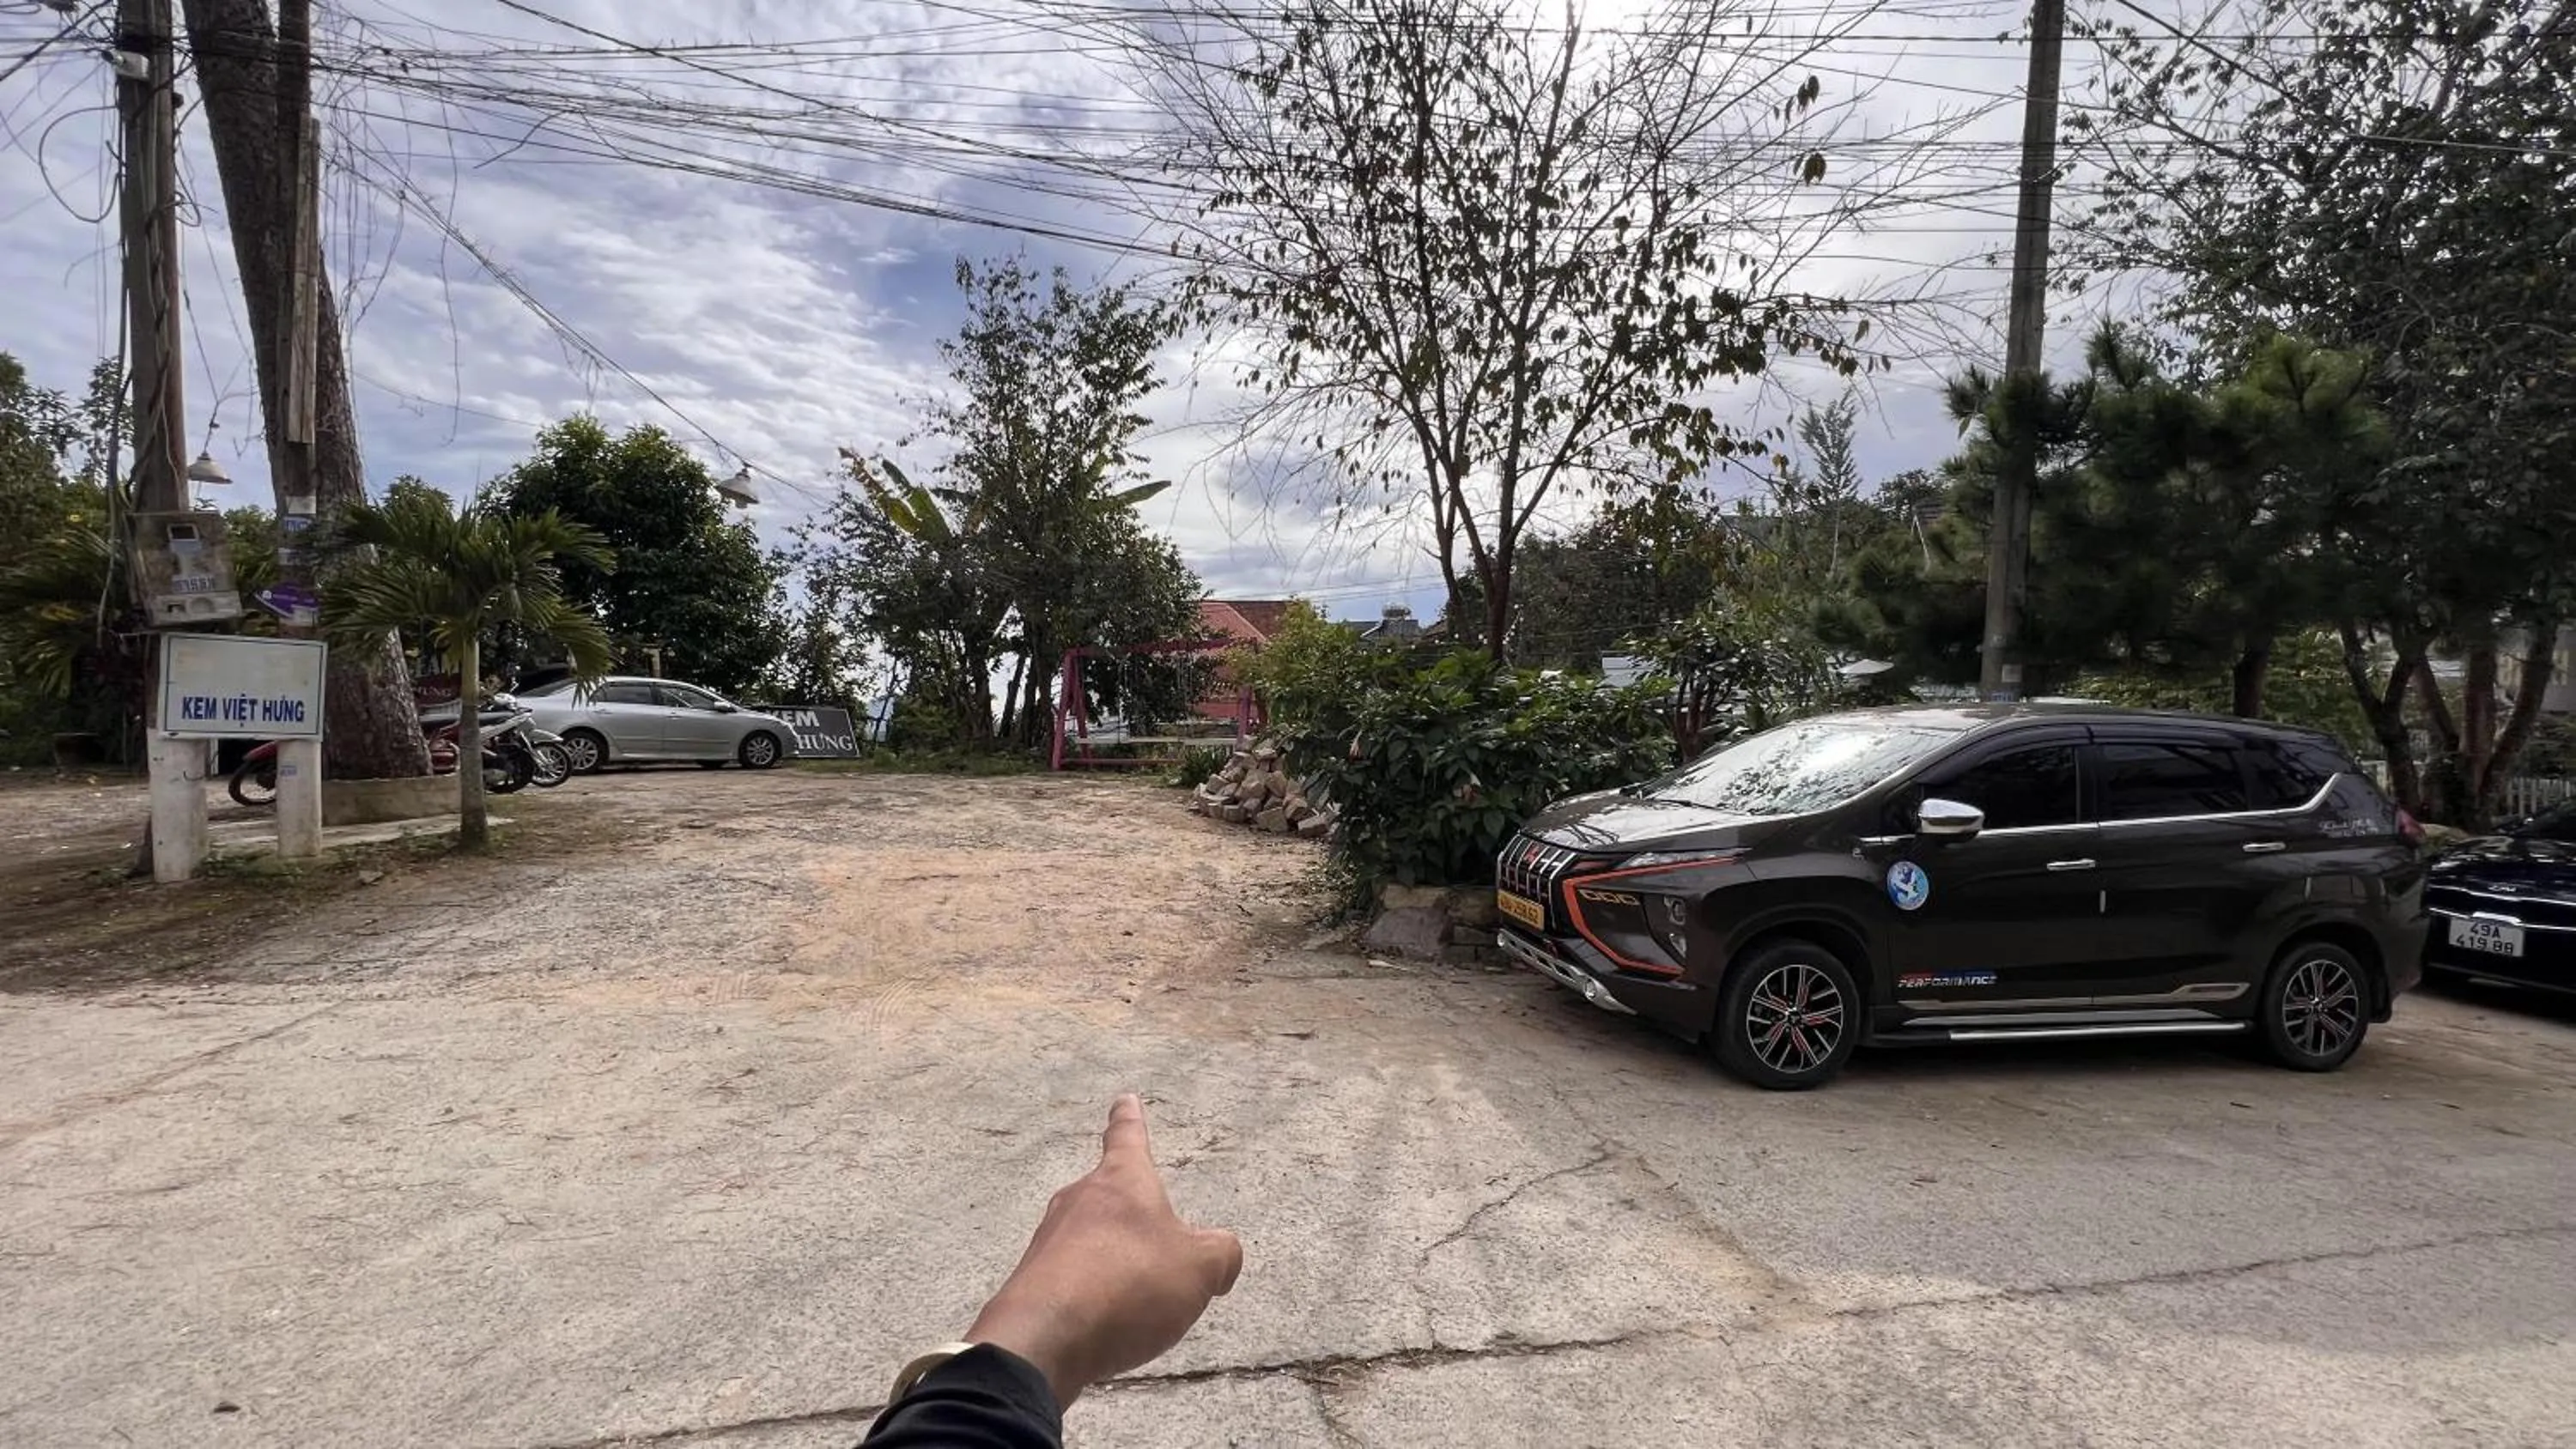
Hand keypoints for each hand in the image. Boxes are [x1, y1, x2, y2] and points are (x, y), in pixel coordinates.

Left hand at [965, 1094, 1243, 1406]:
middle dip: (1131, 1214)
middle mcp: (1079, 1201)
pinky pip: (1073, 1280)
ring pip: (1090, 1240)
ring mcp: (1049, 1241)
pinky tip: (1107, 1326)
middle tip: (1155, 1242)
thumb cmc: (1129, 1284)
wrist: (1044, 1338)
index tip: (1125, 1099)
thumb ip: (1221, 1254)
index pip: (1129, 1138)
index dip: (1131, 1120)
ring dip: (1113, 1260)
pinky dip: (1093, 1295)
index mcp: (1122, 1182)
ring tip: (1137, 1298)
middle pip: (1109, 1196)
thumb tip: (1223, 1254)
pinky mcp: (1033, 1283)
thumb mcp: (1199, 1268)